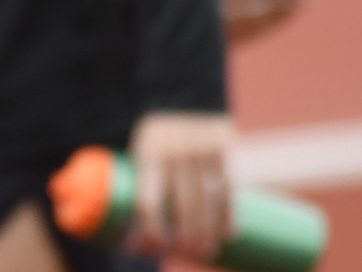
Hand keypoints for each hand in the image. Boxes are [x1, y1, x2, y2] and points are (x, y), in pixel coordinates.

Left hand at [127, 110, 233, 261]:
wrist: (188, 109)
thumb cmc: (159, 147)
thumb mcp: (142, 157)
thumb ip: (139, 191)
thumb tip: (133, 243)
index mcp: (146, 153)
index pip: (146, 200)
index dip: (150, 229)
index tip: (158, 246)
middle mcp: (172, 148)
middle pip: (181, 204)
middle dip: (187, 236)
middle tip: (190, 253)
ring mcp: (199, 146)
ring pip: (207, 199)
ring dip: (208, 231)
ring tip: (206, 250)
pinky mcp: (223, 146)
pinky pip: (228, 188)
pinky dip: (228, 214)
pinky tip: (227, 234)